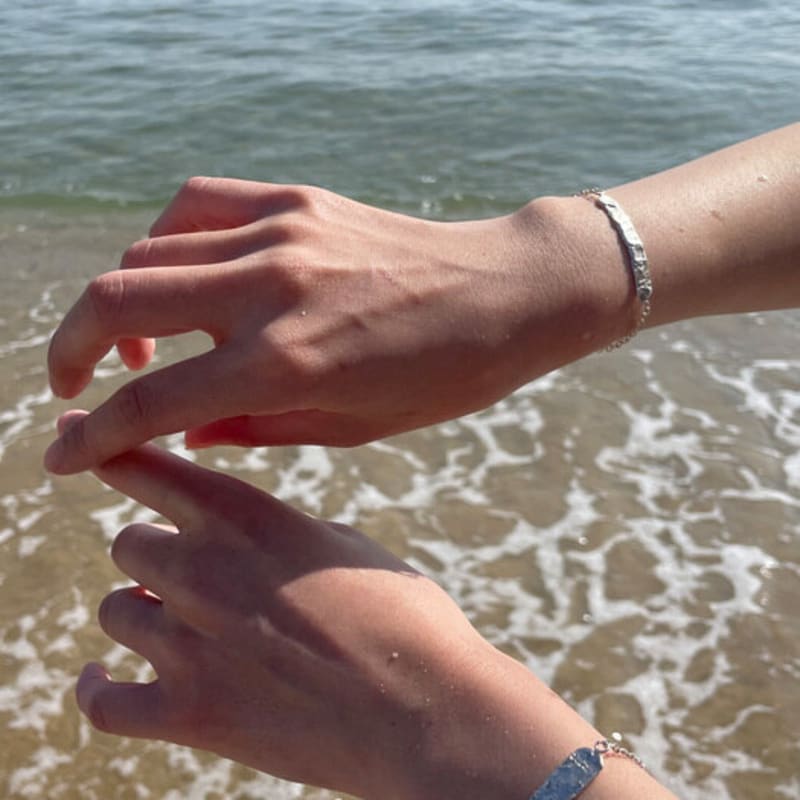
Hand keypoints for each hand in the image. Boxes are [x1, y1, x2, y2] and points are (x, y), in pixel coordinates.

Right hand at [45, 179, 620, 473]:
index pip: (152, 401)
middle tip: (74, 388)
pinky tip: (181, 274)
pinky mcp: (294, 200)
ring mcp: (278, 234)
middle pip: (116, 302)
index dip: (94, 437)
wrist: (503, 292)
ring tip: (142, 342)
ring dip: (119, 302)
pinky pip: (195, 206)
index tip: (66, 456)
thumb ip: (254, 429)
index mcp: (285, 363)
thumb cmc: (442, 375)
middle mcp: (268, 290)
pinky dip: (163, 241)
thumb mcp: (350, 426)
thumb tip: (183, 431)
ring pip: (145, 253)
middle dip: (71, 352)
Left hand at [63, 408, 647, 799]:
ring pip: (114, 610)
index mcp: (248, 516)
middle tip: (187, 573)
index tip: (78, 434)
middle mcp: (203, 569)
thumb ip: (277, 534)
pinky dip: (98, 688)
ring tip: (177, 626)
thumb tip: (244, 544)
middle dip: (155, 555)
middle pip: (128, 544)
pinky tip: (100, 679)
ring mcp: (189, 643)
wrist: (428, 706)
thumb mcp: (342, 544)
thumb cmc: (402, 615)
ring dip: (140, 613)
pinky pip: (103, 702)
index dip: (107, 446)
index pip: (149, 465)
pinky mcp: (189, 713)